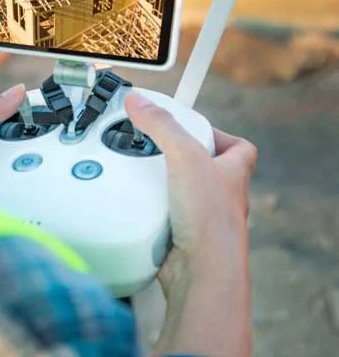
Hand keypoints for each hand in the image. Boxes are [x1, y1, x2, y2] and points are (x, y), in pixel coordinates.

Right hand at [124, 92, 256, 356]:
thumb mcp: (185, 155)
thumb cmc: (211, 219)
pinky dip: (147, 209)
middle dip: (178, 158)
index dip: (220, 134)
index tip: (194, 126)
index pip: (239, 147)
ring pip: (180, 193)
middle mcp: (221, 196)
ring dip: (160, 185)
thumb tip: (139, 100)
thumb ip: (161, 125)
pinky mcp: (180, 237)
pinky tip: (134, 203)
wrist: (203, 273)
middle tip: (155, 146)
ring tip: (139, 171)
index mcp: (233, 173)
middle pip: (203, 168)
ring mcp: (202, 219)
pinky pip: (162, 216)